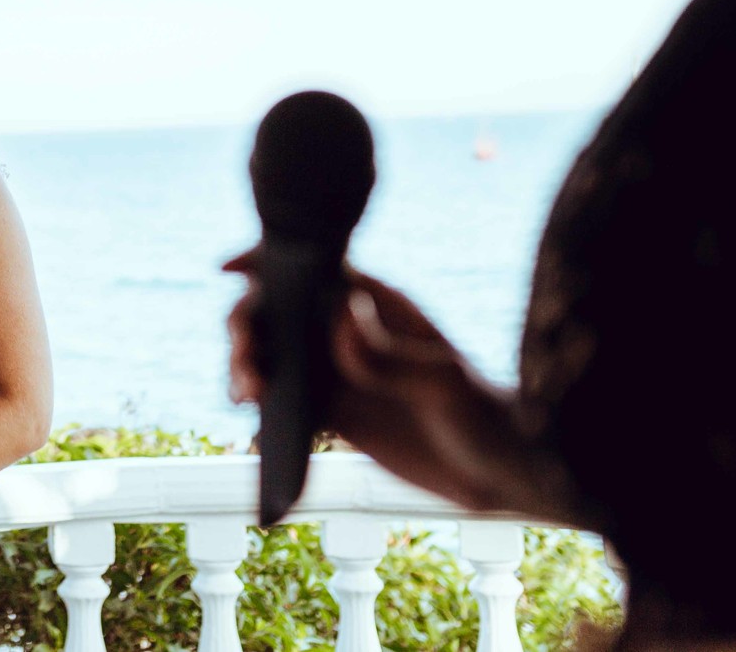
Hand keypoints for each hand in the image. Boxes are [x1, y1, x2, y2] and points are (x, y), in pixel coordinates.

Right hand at [224, 252, 551, 516]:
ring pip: (273, 355)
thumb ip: (387, 353)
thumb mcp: (441, 380)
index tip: (230, 267)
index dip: (266, 261)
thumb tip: (338, 313)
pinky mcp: (335, 416)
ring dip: (246, 365)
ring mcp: (339, 373)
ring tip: (246, 393)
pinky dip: (258, 404)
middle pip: (278, 311)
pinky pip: (282, 402)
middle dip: (247, 325)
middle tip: (246, 356)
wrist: (505, 474)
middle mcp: (349, 332)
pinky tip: (249, 415)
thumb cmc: (486, 415)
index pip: (313, 268)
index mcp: (377, 304)